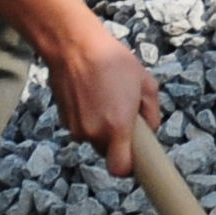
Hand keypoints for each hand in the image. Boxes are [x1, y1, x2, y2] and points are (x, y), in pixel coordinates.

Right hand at [45, 19, 160, 177]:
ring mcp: (76, 127)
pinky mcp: (63, 119)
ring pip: (94, 138)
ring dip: (101, 126)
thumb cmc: (112, 60)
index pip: (120, 169)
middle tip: (122, 114)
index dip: (128, 167)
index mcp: (117, 127)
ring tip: (105, 98)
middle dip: (117, 139)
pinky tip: (91, 95)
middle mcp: (94, 133)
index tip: (135, 157)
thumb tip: (150, 128)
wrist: (73, 46)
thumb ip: (152, 112)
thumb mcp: (145, 82)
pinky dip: (87, 117)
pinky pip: (81, 126)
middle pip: (108, 151)